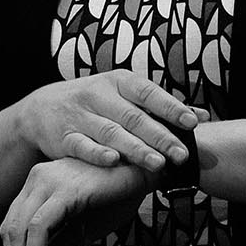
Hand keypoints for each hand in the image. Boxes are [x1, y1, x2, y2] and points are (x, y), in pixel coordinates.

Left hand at [0, 156, 147, 245]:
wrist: (141, 173)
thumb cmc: (116, 197)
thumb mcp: (83, 228)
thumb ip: (60, 245)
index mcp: (38, 184)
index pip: (11, 225)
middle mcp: (37, 178)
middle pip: (9, 229)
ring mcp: (49, 181)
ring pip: (19, 229)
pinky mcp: (66, 190)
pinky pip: (39, 227)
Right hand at [22, 71, 203, 174]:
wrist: (43, 108)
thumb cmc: (96, 102)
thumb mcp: (124, 95)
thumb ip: (160, 106)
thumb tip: (202, 115)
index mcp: (118, 82)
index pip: (148, 92)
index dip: (170, 107)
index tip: (192, 123)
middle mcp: (99, 95)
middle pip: (133, 117)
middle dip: (160, 136)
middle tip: (182, 154)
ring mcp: (81, 116)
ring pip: (111, 133)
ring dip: (135, 149)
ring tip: (158, 164)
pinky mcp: (64, 137)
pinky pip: (82, 146)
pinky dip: (97, 153)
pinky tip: (114, 161)